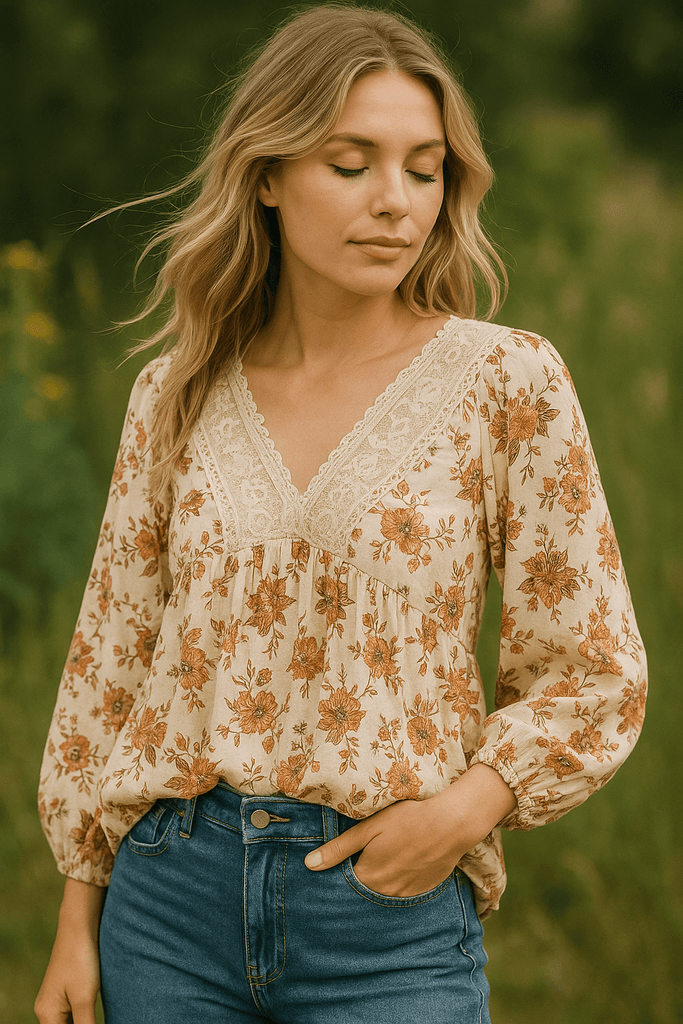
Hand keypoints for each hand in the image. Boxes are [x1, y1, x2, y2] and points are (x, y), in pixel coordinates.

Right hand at [34, 878, 105, 1023]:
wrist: (79, 925)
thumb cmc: (80, 959)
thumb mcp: (85, 998)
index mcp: (47, 1014)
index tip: (93, 1021)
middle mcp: (47, 1009)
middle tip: (97, 1017)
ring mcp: (57, 999)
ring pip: (71, 1022)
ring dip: (85, 1022)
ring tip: (98, 1013)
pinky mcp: (68, 989)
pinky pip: (75, 1012)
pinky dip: (86, 1016)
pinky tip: (97, 1012)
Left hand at [304, 763, 515, 897]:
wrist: (451, 823)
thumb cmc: (407, 819)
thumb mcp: (369, 828)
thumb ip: (339, 848)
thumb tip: (309, 865)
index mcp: (369, 877)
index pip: (344, 886)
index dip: (339, 874)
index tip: (338, 864)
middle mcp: (386, 893)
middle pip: (363, 892)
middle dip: (358, 880)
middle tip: (363, 859)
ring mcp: (406, 895)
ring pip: (383, 894)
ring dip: (379, 884)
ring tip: (383, 861)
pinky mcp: (423, 891)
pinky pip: (403, 893)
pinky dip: (398, 883)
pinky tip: (402, 865)